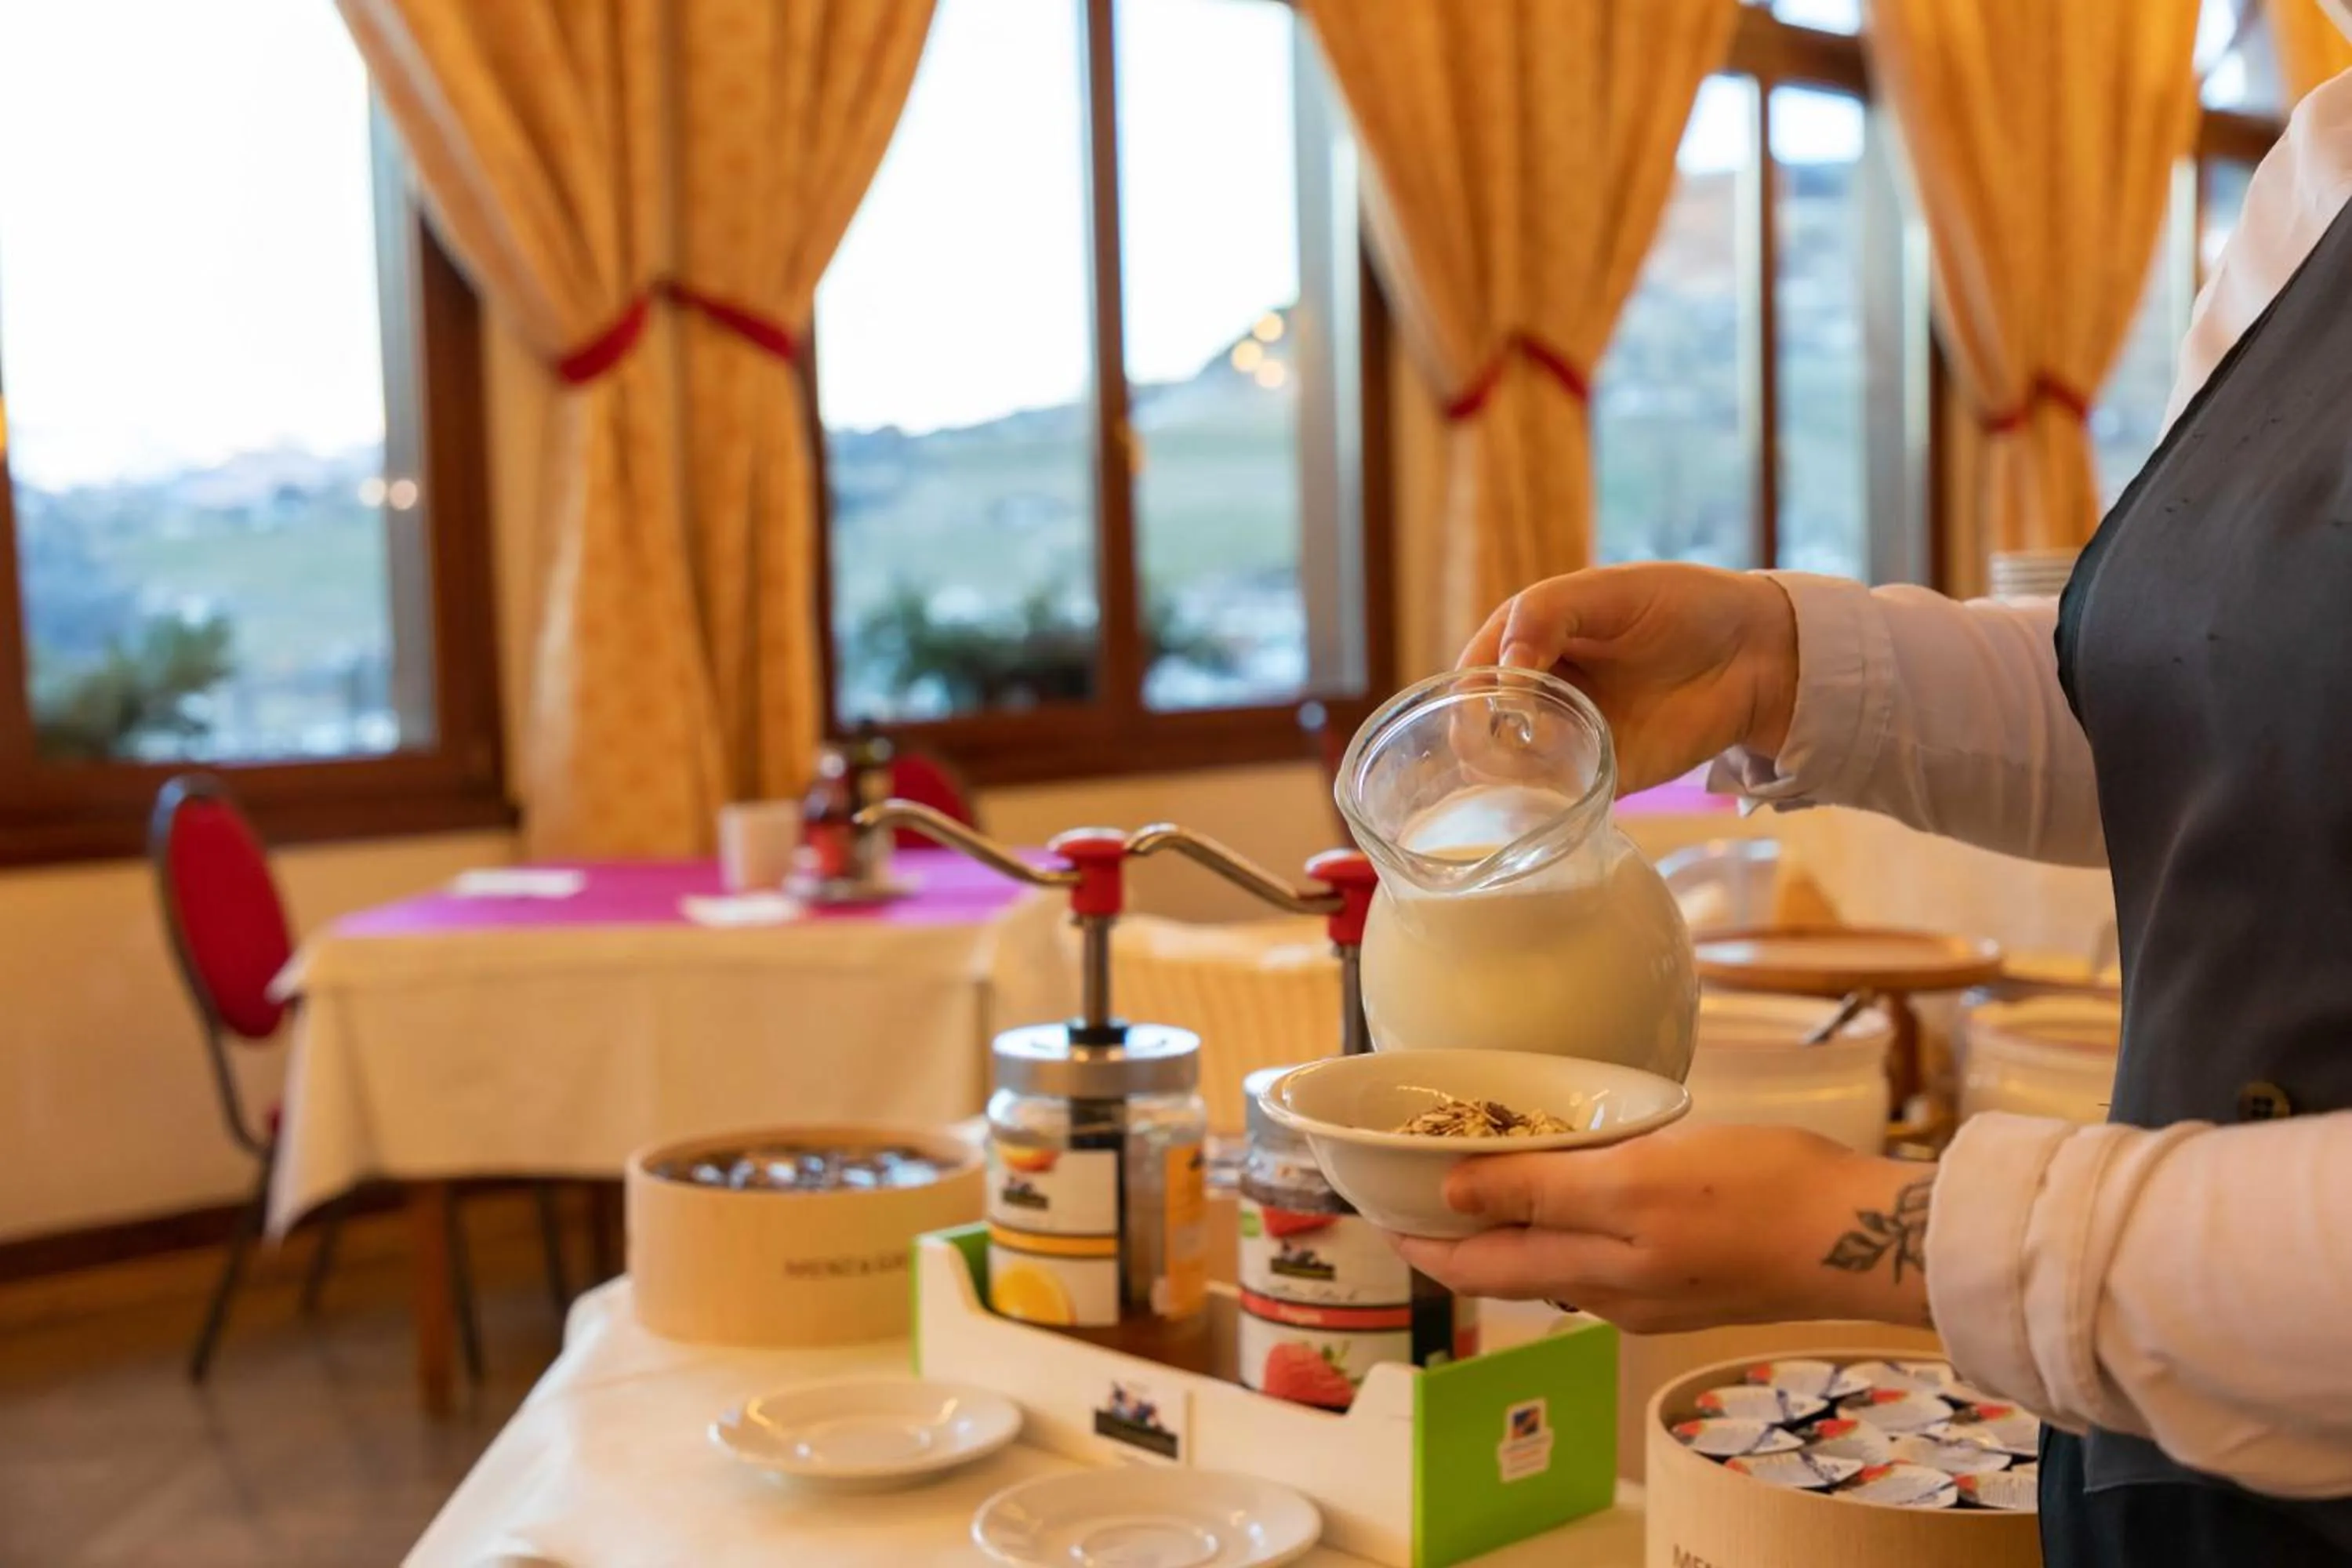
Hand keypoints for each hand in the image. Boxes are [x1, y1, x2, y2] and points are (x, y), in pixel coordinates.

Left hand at [1389, 1124, 1937, 1335]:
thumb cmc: (1757, 1198)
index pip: (1475, 1264)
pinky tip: (1575, 1190)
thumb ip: (1541, 1192)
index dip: (1421, 1238)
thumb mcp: (1634, 1180)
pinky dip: (1567, 1223)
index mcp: (1591, 1272)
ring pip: (1556, 1260)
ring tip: (1480, 1182)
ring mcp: (1655, 1287)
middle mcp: (1613, 1292)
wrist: (1863, 1235)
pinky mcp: (1692, 1272)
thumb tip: (1452, 1195)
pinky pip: (1605, 1252)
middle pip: (1509, 1266)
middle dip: (1456, 1234)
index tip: (1379, 1208)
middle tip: (1417, 1191)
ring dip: (1510, 1227)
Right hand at [1459, 564, 1799, 794]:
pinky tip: (1548, 800)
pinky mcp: (1601, 775)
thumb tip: (1505, 670)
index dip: (1469, 690)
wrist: (1757, 655)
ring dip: (1506, 775)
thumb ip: (1547, 615)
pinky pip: (1559, 798)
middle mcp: (1541, 692)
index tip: (1484, 706)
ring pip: (1510, 767)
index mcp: (1531, 640)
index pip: (1476, 670)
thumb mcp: (1607, 592)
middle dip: (1481, 739)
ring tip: (1527, 769)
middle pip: (1483, 725)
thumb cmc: (1682, 605)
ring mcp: (1569, 736)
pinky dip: (1546, 804)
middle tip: (1502, 745)